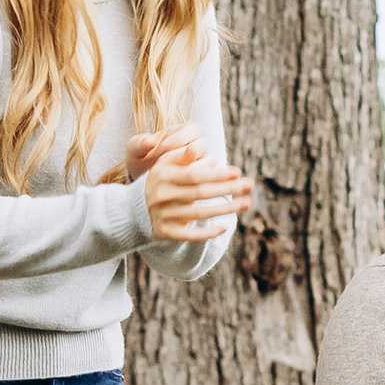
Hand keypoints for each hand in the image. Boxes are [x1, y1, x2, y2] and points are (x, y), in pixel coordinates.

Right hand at [127, 133, 252, 243]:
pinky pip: (190, 235)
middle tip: (250, 185)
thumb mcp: (166, 165)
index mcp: (162, 175)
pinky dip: (207, 233)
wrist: (134, 210)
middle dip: (228, 189)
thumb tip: (198, 149)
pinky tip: (224, 228)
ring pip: (199, 214)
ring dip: (225, 209)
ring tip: (246, 203)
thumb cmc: (161, 182)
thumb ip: (183, 156)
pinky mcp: (166, 233)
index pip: (195, 174)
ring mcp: (163, 216)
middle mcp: (162, 196)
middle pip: (200, 193)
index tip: (238, 171)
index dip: (217, 174)